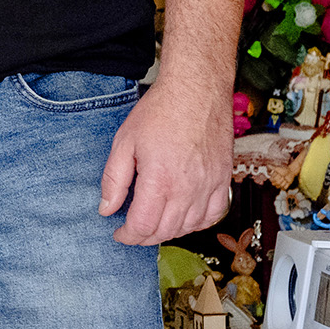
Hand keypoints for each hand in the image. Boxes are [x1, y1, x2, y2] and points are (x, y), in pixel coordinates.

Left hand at [101, 79, 232, 243]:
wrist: (196, 91)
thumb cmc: (160, 112)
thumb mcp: (124, 142)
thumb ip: (114, 179)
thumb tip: (106, 208)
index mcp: (160, 180)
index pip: (143, 226)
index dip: (128, 235)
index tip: (118, 233)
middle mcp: (188, 189)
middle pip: (166, 231)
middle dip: (145, 237)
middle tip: (131, 230)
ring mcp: (209, 186)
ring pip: (190, 227)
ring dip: (169, 232)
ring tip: (153, 224)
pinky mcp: (223, 179)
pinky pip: (214, 214)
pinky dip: (198, 223)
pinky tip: (184, 218)